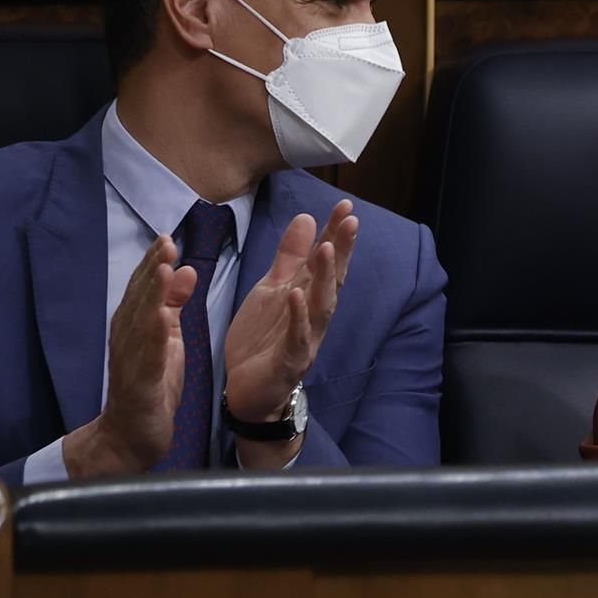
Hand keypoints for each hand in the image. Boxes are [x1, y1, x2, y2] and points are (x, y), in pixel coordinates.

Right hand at [64, 235, 196, 476]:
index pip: (144, 287)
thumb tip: (185, 270)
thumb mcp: (168, 339)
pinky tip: (164, 318)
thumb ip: (174, 306)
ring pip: (141, 321)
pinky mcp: (139, 383)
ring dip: (152, 295)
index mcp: (134, 325)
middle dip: (152, 269)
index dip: (154, 262)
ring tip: (165, 269)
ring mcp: (130, 359)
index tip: (167, 237)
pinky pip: (148, 357)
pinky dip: (155, 336)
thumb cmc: (151, 385)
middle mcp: (127, 337)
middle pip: (139, 297)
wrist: (131, 436)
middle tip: (166, 241)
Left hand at [223, 200, 358, 425]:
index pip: (326, 262)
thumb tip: (307, 219)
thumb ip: (289, 258)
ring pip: (321, 307)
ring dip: (324, 279)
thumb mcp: (271, 290)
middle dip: (340, 251)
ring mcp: (305, 340)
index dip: (336, 234)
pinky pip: (297, 338)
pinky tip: (296, 295)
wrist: (248, 392)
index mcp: (307, 297)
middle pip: (331, 280)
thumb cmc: (263, 340)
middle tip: (349, 221)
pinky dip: (298, 317)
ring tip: (326, 249)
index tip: (346, 206)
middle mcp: (313, 317)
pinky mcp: (290, 362)